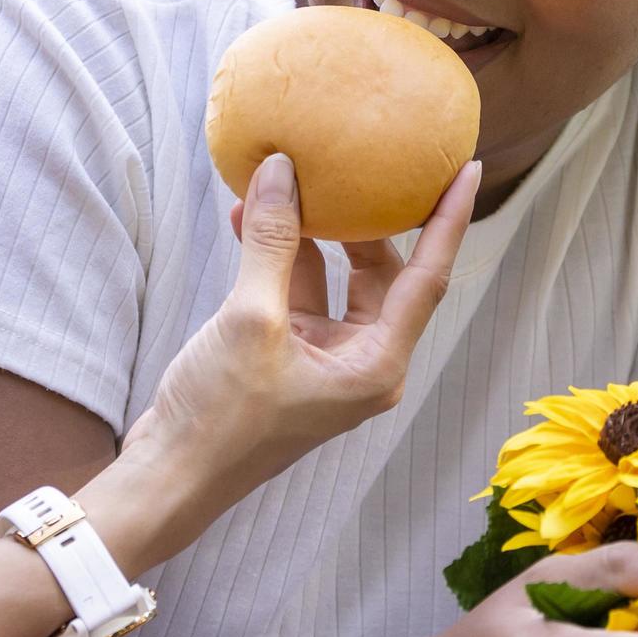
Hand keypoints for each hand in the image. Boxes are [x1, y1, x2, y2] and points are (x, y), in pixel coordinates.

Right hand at [121, 152, 475, 512]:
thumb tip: (284, 170)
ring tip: (283, 181)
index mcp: (377, 365)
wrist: (171, 474)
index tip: (466, 167)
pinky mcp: (288, 353)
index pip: (428, 277)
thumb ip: (274, 243)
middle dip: (363, 217)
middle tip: (356, 162)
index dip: (449, 219)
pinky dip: (276, 256)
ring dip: (306, 233)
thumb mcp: (251, 319)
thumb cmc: (221, 417)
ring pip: (333, 277)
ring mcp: (324, 358)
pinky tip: (250, 218)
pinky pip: (295, 291)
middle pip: (381, 272)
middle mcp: (361, 361)